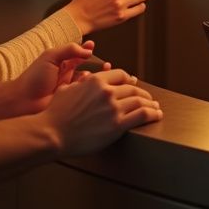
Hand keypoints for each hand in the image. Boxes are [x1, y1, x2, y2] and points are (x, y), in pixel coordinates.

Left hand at [13, 41, 95, 115]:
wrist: (24, 101)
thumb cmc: (34, 77)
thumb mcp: (51, 57)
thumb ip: (69, 50)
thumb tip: (88, 51)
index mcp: (60, 62)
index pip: (77, 53)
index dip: (86, 49)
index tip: (93, 45)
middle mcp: (66, 74)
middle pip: (86, 67)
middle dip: (97, 65)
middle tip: (106, 65)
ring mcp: (69, 87)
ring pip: (88, 81)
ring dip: (96, 77)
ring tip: (101, 76)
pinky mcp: (71, 100)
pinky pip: (85, 93)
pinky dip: (91, 89)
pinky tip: (91, 87)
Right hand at [45, 68, 162, 155]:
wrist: (52, 133)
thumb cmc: (55, 114)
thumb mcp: (66, 89)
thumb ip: (80, 83)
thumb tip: (86, 80)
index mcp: (96, 81)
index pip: (121, 75)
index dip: (130, 80)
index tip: (134, 84)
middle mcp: (107, 91)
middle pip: (133, 88)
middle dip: (143, 93)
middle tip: (149, 98)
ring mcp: (113, 108)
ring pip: (140, 101)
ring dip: (151, 104)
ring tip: (156, 107)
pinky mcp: (117, 125)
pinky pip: (142, 115)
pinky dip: (152, 114)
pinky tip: (157, 115)